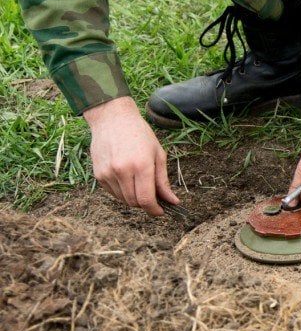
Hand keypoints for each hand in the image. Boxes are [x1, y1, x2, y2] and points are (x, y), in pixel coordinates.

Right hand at [82, 96, 178, 215]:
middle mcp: (121, 171)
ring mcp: (107, 173)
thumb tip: (172, 201)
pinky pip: (112, 192)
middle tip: (153, 197)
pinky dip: (122, 192)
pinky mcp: (98, 174)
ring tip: (140, 183)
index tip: (161, 212)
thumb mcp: (158, 154)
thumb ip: (163, 181)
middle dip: (146, 204)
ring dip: (134, 198)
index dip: (154, 210)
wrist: (112, 119)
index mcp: (140, 165)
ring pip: (123, 199)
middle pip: (134, 202)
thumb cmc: (139, 134)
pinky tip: (127, 179)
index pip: (146, 199)